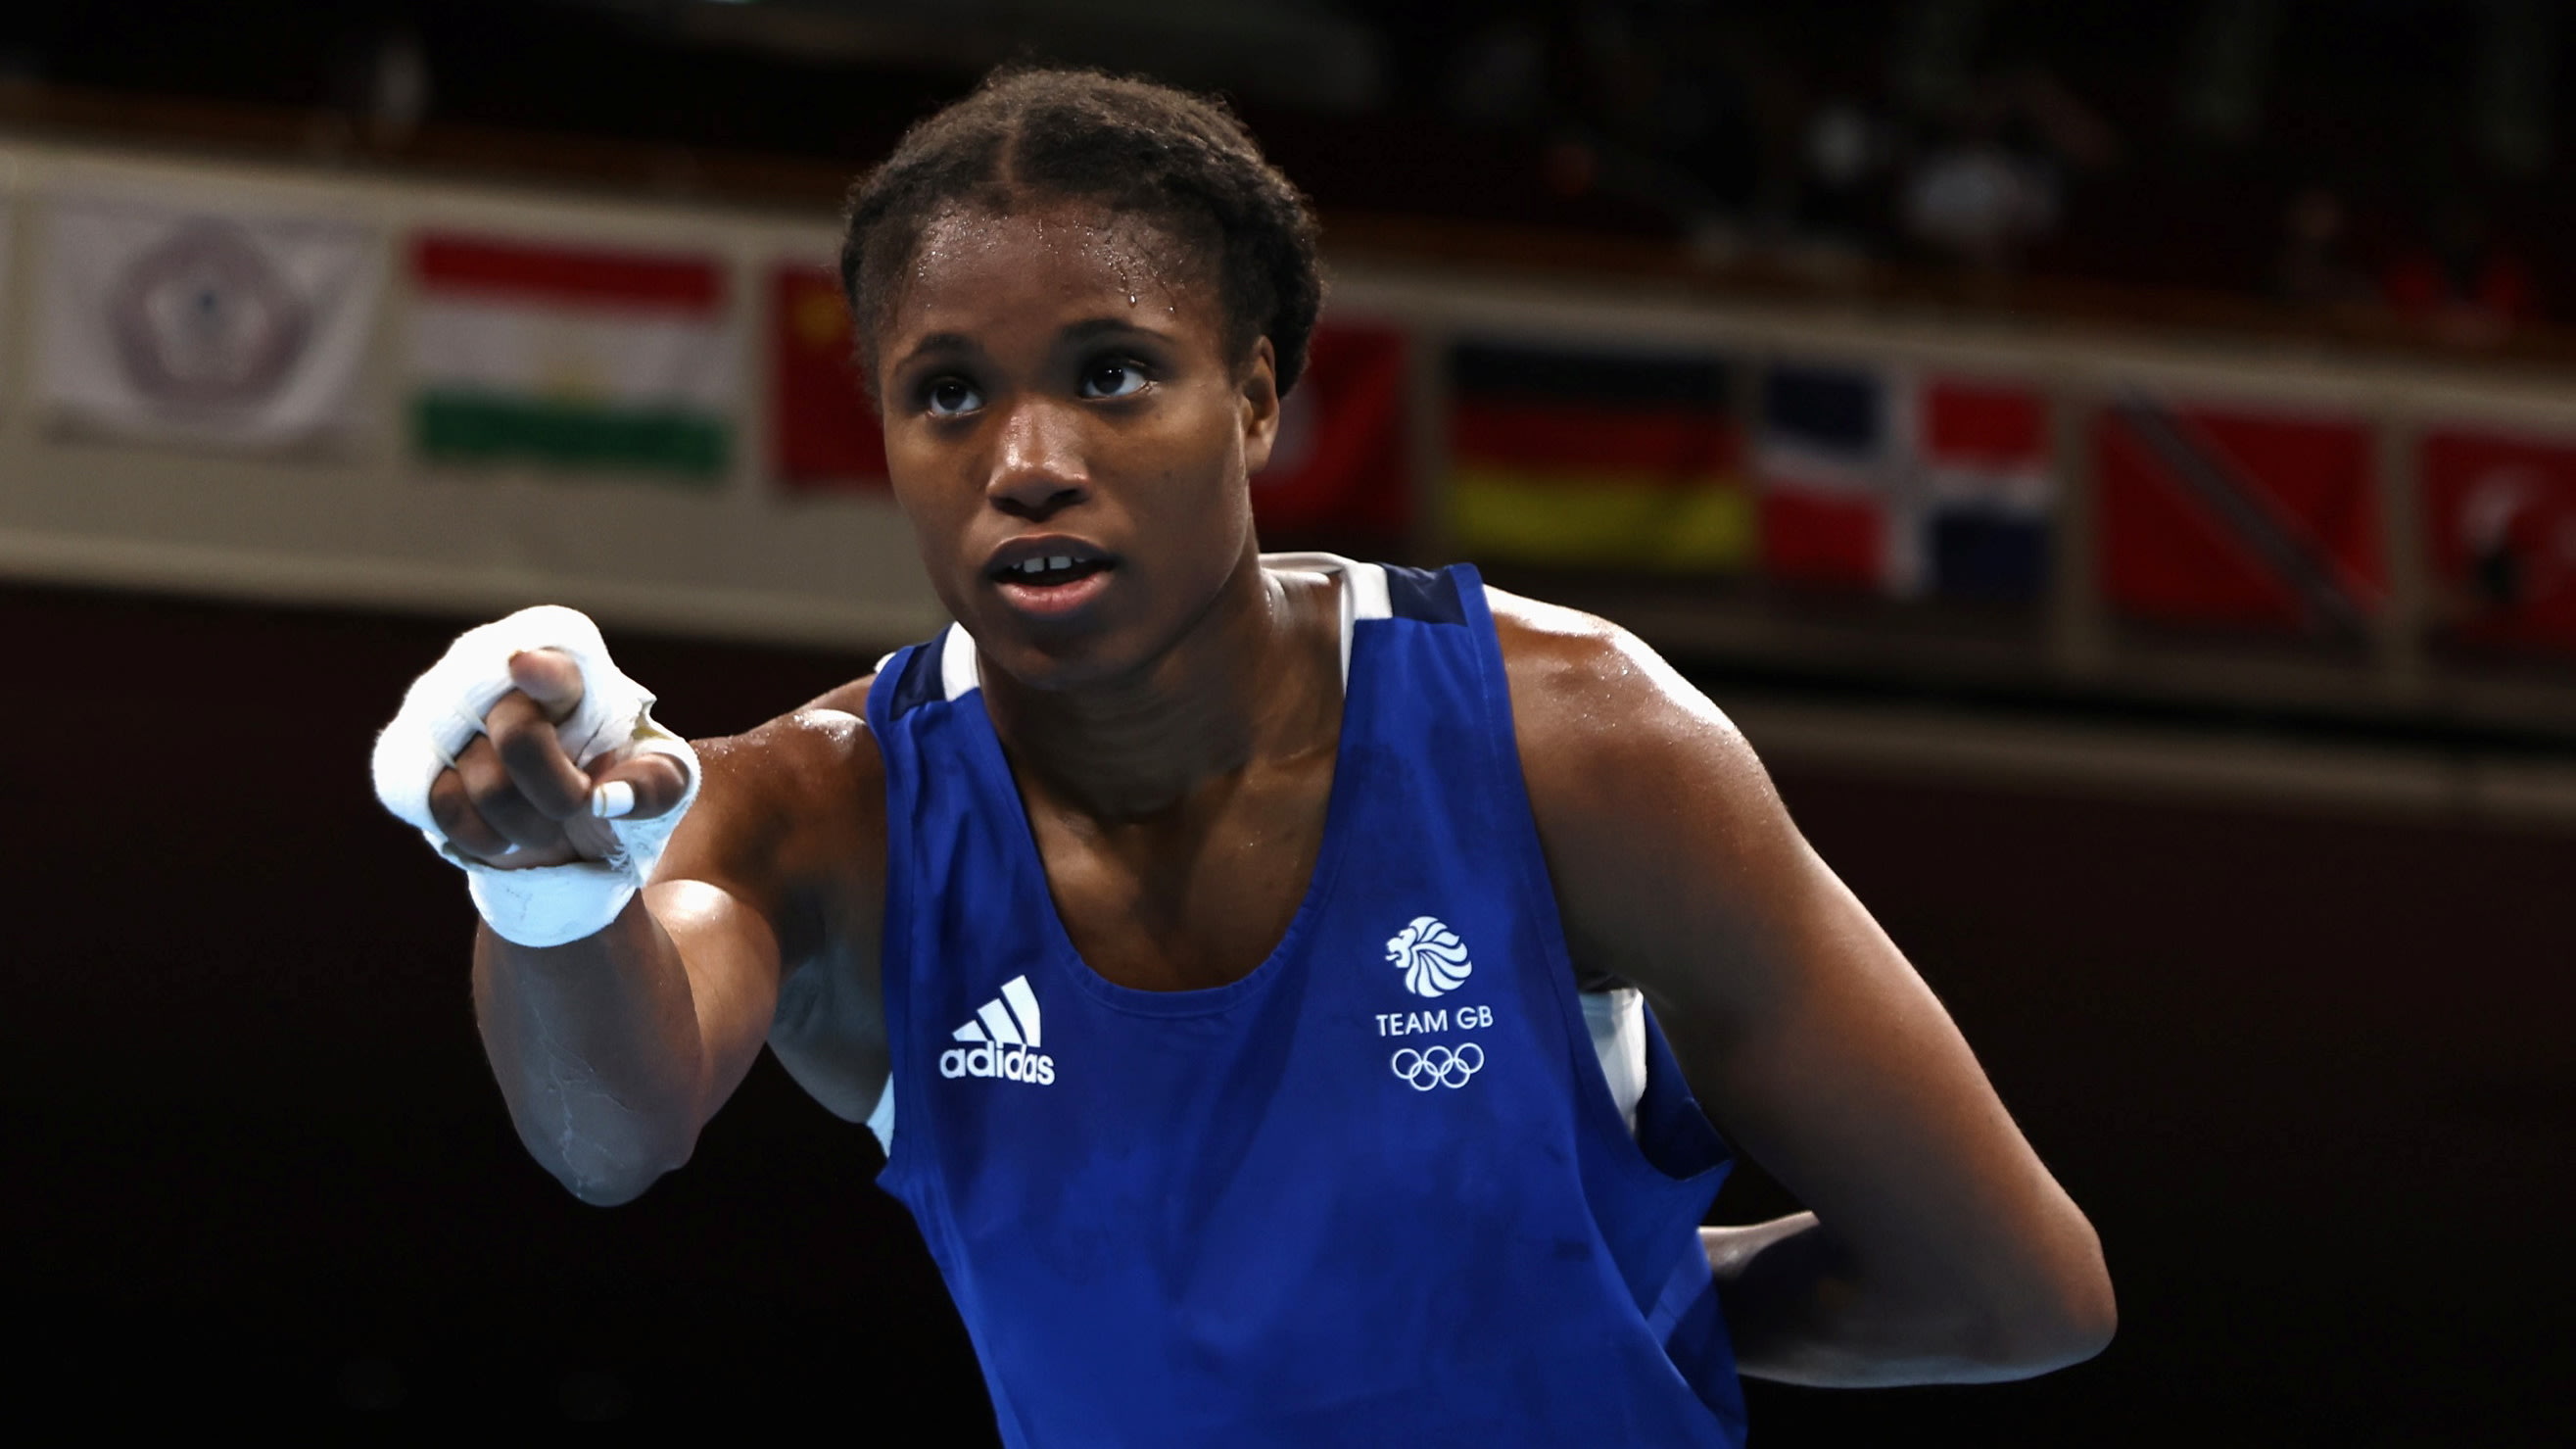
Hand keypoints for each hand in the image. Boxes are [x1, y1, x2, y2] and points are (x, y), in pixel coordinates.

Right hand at [426, 649, 690, 868]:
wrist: (562, 818)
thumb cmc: (615, 779)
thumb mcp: (661, 781)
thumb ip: (654, 784)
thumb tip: (608, 799)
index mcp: (561, 661)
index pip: (549, 659)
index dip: (538, 668)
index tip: (524, 666)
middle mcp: (491, 671)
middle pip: (519, 735)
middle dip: (559, 792)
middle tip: (575, 805)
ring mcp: (443, 710)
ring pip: (485, 783)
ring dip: (528, 824)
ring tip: (544, 820)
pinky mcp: (409, 757)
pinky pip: (443, 806)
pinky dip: (485, 836)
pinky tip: (503, 833)